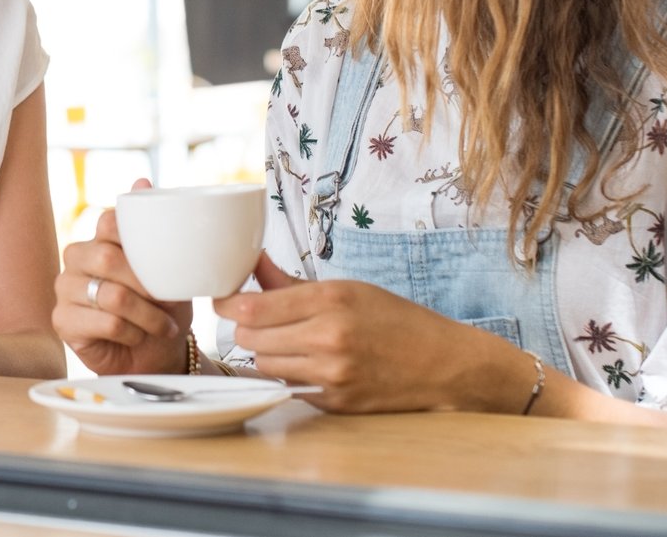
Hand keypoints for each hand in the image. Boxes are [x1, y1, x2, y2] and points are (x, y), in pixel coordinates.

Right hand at [51, 180, 188, 375]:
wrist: (157, 352)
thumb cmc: (160, 306)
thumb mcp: (166, 265)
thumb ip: (152, 226)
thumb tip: (141, 180)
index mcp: (98, 238)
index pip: (108, 223)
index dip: (137, 243)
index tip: (164, 266)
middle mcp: (76, 258)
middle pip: (106, 258)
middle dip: (146, 285)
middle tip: (169, 302)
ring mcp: (65, 289)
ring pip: (111, 295)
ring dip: (147, 315)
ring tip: (163, 326)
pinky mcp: (62, 321)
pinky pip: (105, 322)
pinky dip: (131, 332)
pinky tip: (138, 337)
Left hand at [212, 254, 516, 413]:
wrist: (444, 364)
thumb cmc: (396, 319)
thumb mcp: (346, 288)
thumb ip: (290, 282)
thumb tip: (250, 263)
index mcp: (330, 300)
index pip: (252, 308)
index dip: (227, 303)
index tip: (222, 298)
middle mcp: (328, 338)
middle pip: (249, 338)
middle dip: (245, 328)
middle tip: (255, 319)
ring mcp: (331, 374)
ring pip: (263, 365)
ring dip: (263, 352)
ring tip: (284, 340)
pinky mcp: (334, 402)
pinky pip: (288, 386)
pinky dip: (287, 374)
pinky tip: (305, 362)